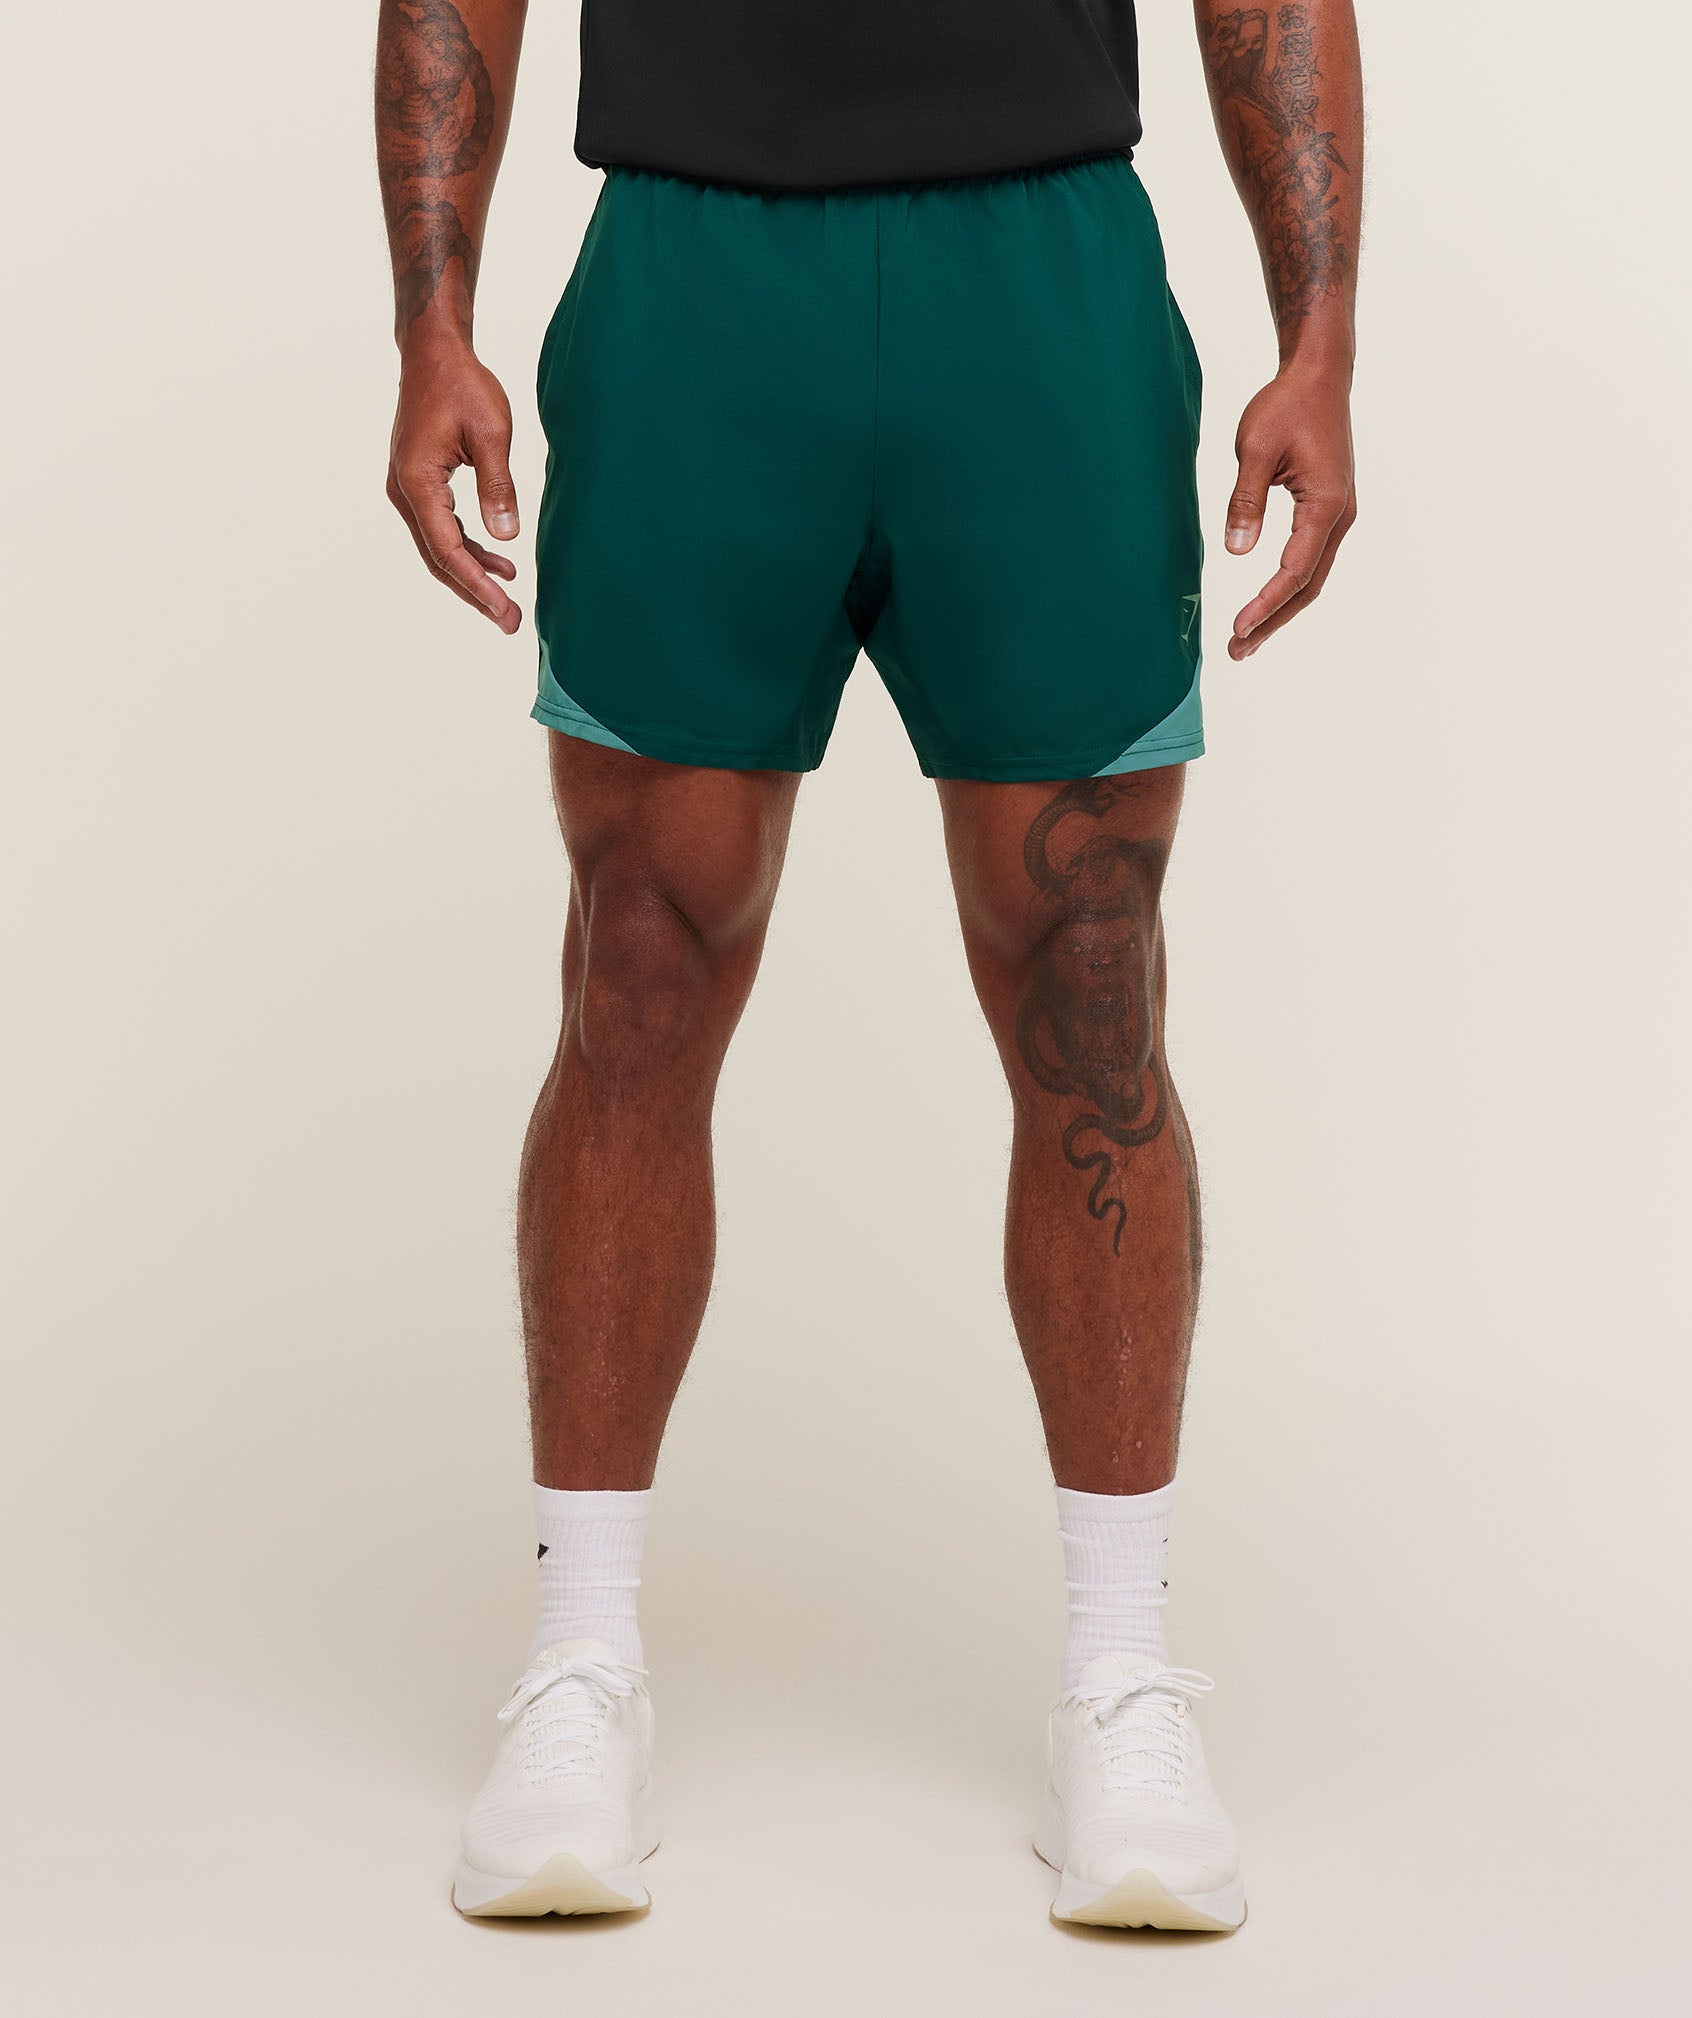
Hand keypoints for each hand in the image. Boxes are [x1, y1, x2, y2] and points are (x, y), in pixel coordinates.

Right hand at [387, 333, 522, 633]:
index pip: (449, 550)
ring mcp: (408, 489)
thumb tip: (506, 537)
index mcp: (418, 482)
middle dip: (476, 593)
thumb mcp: (492, 433)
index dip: (478, 585)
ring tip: (510, 598)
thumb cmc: (462, 385)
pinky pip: (442, 528)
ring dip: (473, 574)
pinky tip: (499, 561)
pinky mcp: (418, 484)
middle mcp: (405, 491)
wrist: (433, 354)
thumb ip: (499, 486)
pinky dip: (468, 548)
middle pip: (440, 559)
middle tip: (511, 623)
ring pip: (440, 547)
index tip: (506, 611)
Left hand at [1223, 363, 1355, 660]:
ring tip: (1246, 639)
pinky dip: (1288, 587)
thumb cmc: (1287, 406)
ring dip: (1280, 610)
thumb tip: (1237, 552)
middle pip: (1307, 586)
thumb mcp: (1253, 449)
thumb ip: (1245, 502)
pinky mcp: (1328, 511)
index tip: (1238, 627)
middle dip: (1272, 621)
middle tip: (1236, 652)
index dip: (1266, 603)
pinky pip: (1310, 560)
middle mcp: (1339, 516)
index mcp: (1325, 504)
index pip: (1294, 570)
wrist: (1318, 377)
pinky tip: (1266, 604)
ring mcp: (1338, 515)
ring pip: (1311, 577)